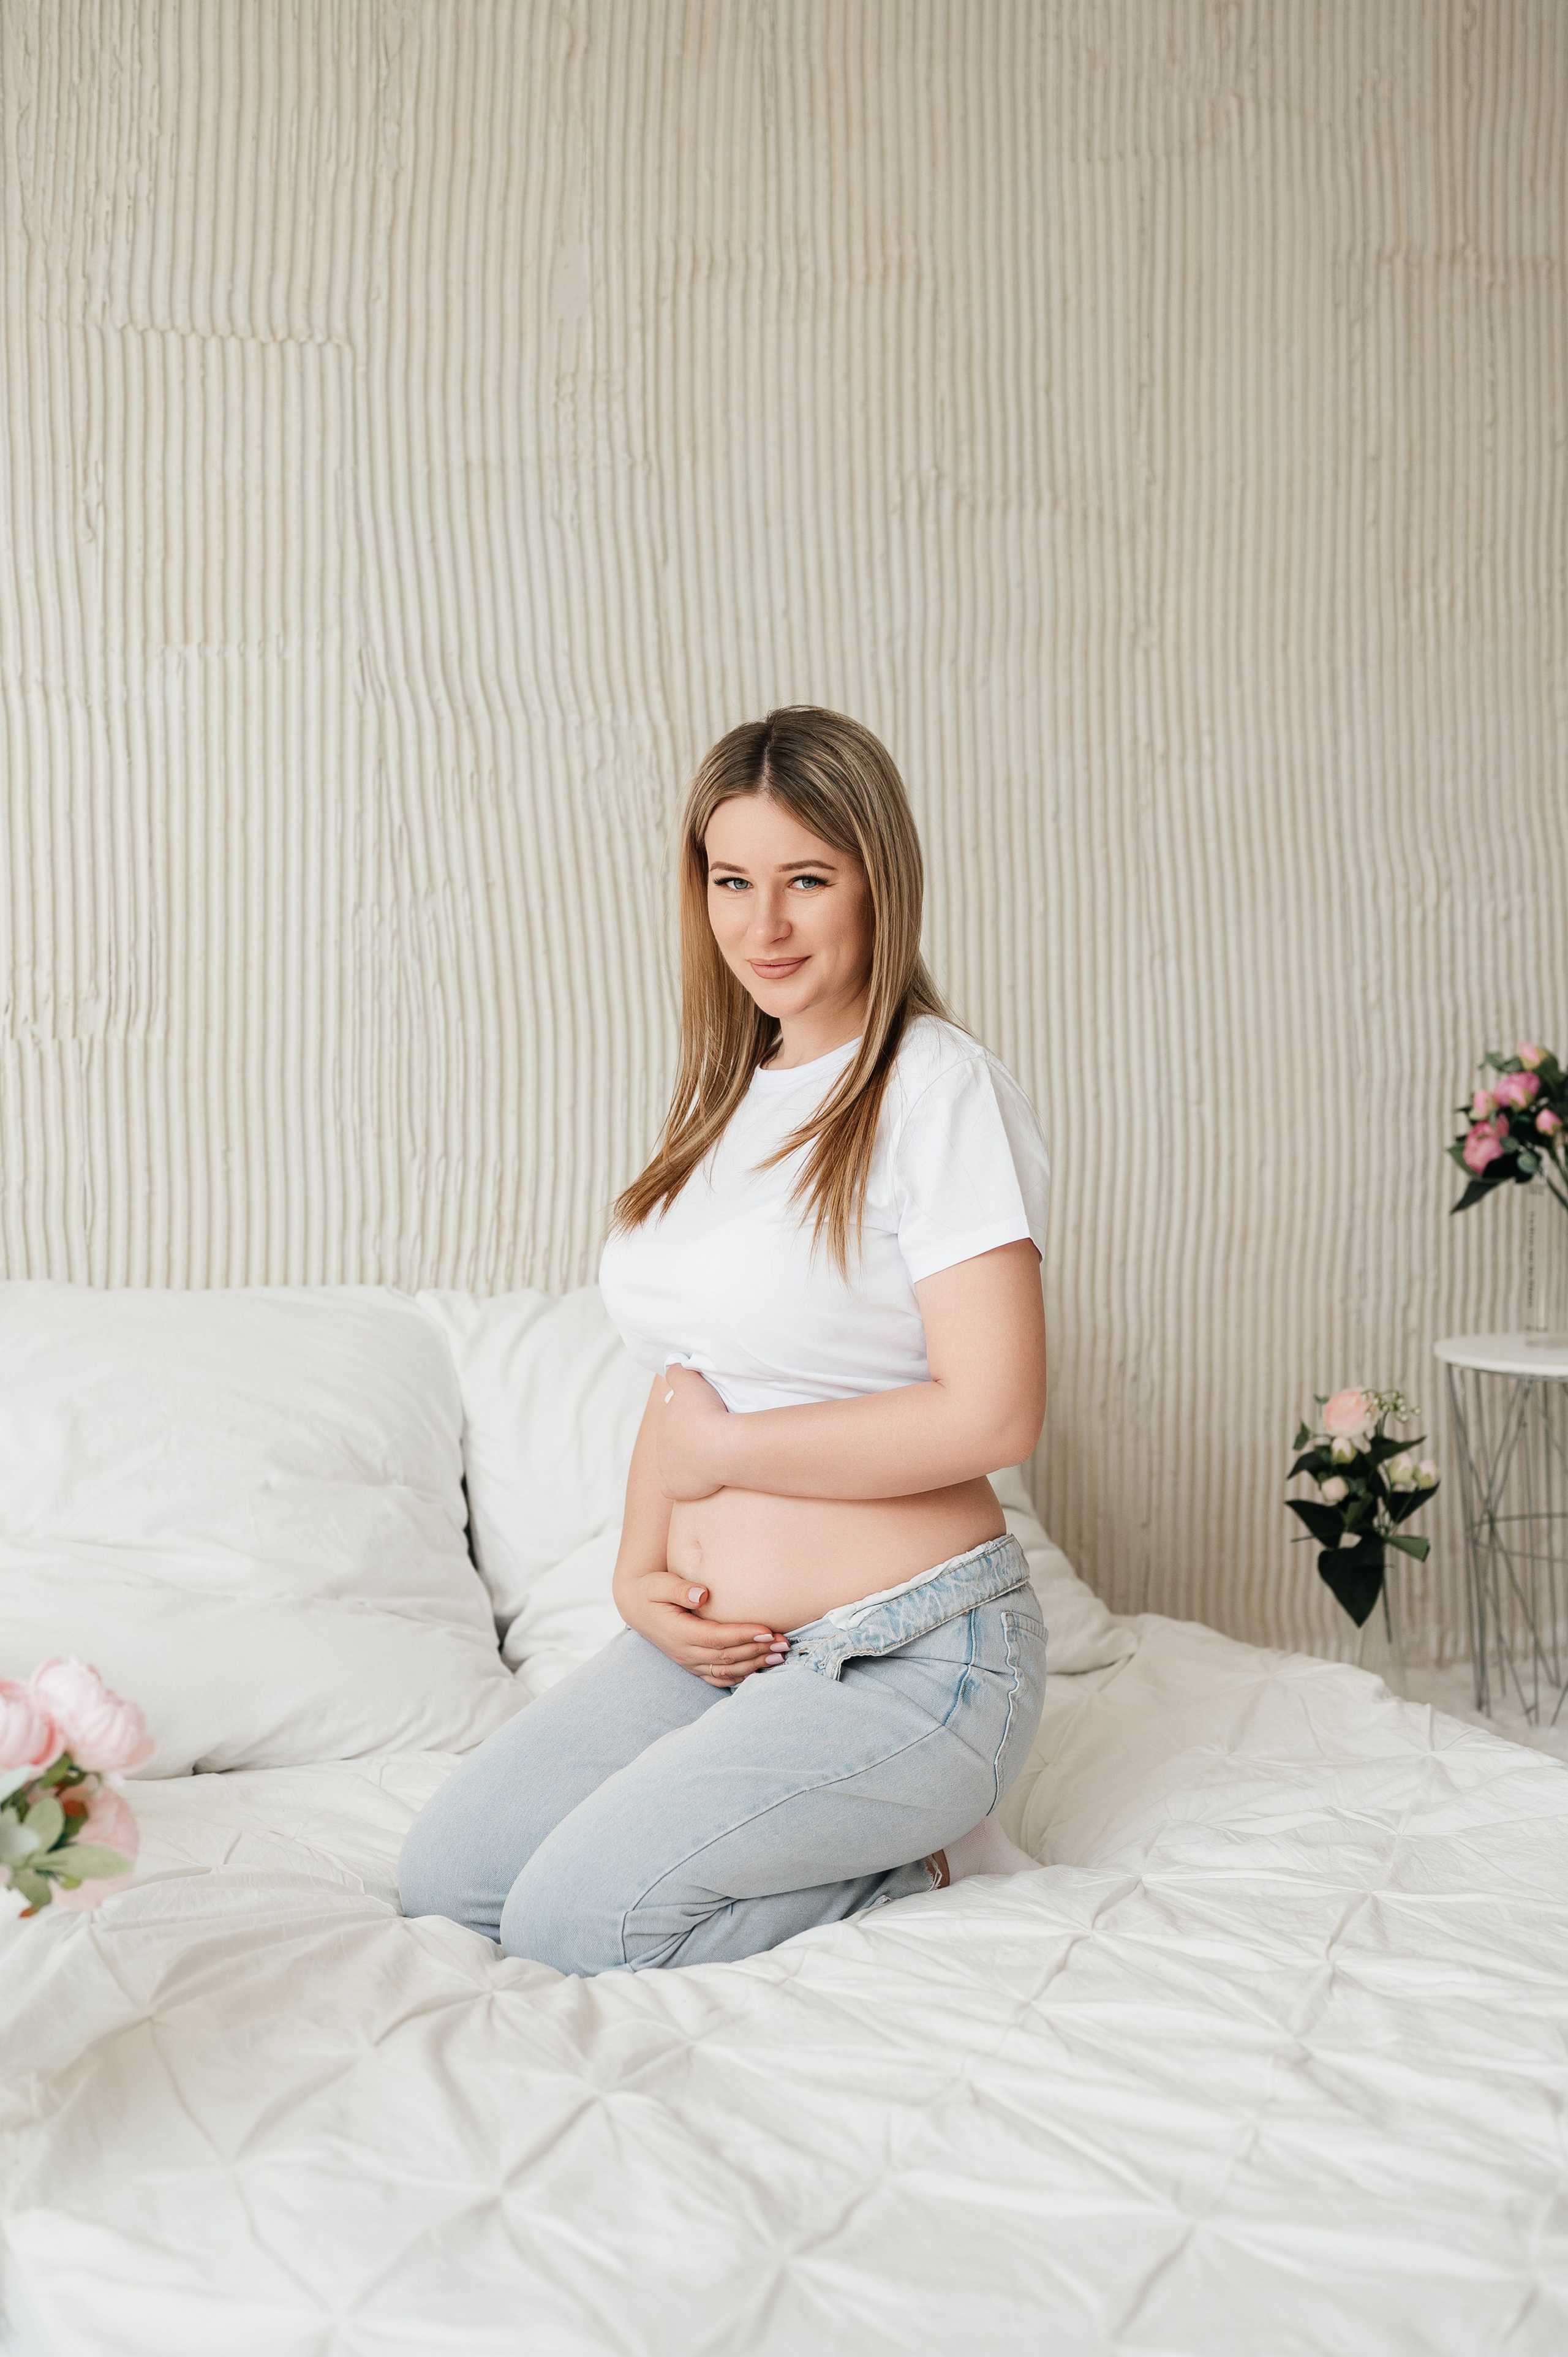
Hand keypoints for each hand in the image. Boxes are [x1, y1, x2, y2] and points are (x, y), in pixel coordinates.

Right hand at [618, 1569, 786, 1685]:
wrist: (637, 1607)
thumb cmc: (651, 1590)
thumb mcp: (659, 1584)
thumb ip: (679, 1589)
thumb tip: (702, 1594)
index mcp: (678, 1633)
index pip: (716, 1637)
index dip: (742, 1635)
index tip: (767, 1629)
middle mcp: (685, 1652)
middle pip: (726, 1656)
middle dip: (757, 1650)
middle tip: (784, 1642)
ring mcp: (689, 1662)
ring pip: (726, 1670)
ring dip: (755, 1664)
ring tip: (780, 1656)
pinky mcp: (694, 1665)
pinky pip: (719, 1677)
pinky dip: (741, 1676)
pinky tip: (761, 1669)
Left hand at [655, 1364, 731, 1500]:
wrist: (721, 1446)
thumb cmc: (707, 1412)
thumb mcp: (690, 1382)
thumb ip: (678, 1371)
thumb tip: (671, 1363)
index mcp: (663, 1423)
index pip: (672, 1422)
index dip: (688, 1420)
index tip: (704, 1420)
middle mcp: (659, 1447)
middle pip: (673, 1445)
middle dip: (688, 1442)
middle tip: (710, 1439)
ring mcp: (665, 1471)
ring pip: (674, 1467)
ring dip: (688, 1464)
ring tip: (709, 1459)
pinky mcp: (674, 1490)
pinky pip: (677, 1489)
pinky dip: (686, 1485)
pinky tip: (700, 1481)